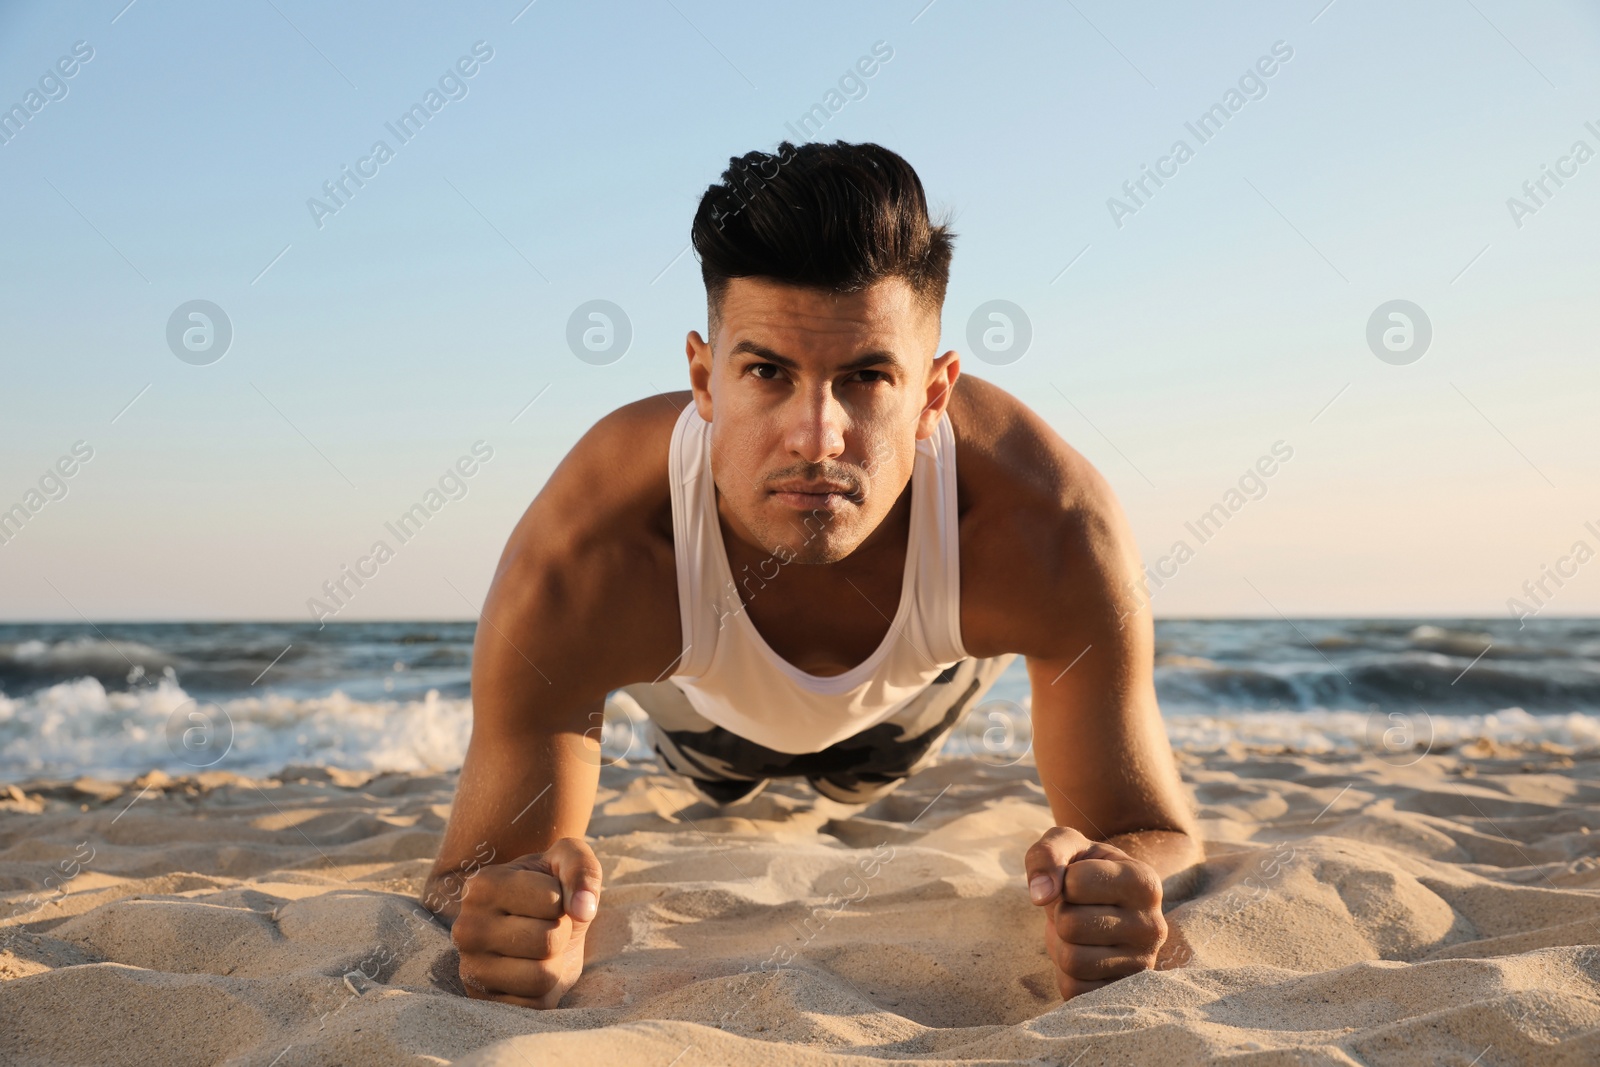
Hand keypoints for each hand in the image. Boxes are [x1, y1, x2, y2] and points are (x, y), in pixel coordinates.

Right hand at [450, 836, 603, 1007]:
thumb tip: (584, 908)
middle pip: (548, 940)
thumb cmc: (551, 888)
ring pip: (543, 975)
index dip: (564, 899)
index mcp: (482, 885)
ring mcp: (471, 968)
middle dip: (560, 933)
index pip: (552, 900)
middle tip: (544, 926)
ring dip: (554, 964)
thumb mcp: (568, 860)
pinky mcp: (483, 1002)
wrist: (535, 925)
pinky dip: (545, 991)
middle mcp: (467, 927)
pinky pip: (536, 1005)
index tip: (548, 898)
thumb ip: (582, 869)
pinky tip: (528, 971)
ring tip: (537, 950)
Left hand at [1024, 826, 1166, 1000]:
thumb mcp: (1067, 845)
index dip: (1063, 880)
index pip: (1075, 883)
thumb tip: (1040, 895)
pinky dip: (1066, 973)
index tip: (1079, 882)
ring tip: (1082, 933)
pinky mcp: (1124, 993)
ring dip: (1063, 944)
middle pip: (1071, 924)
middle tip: (1078, 910)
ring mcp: (1142, 965)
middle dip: (1061, 914)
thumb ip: (1048, 854)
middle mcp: (1153, 926)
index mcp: (1145, 882)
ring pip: (1072, 960)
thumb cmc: (1083, 869)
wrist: (1103, 904)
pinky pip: (1074, 991)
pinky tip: (1085, 955)